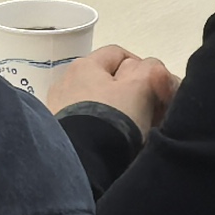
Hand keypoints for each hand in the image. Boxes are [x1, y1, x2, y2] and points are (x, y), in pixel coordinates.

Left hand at [42, 44, 175, 131]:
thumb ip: (150, 70)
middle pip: (106, 79)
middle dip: (129, 91)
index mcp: (85, 65)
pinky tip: (112, 142)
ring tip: (132, 131)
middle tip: (149, 111)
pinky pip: (85, 122)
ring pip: (96, 102)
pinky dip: (99, 128)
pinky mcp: (57, 132)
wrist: (83, 160)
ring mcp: (58, 109)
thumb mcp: (141, 87)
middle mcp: (66, 82)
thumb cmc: (113, 118)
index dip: (142, 66)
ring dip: (115, 111)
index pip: (118, 54)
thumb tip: (152, 67)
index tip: (156, 87)